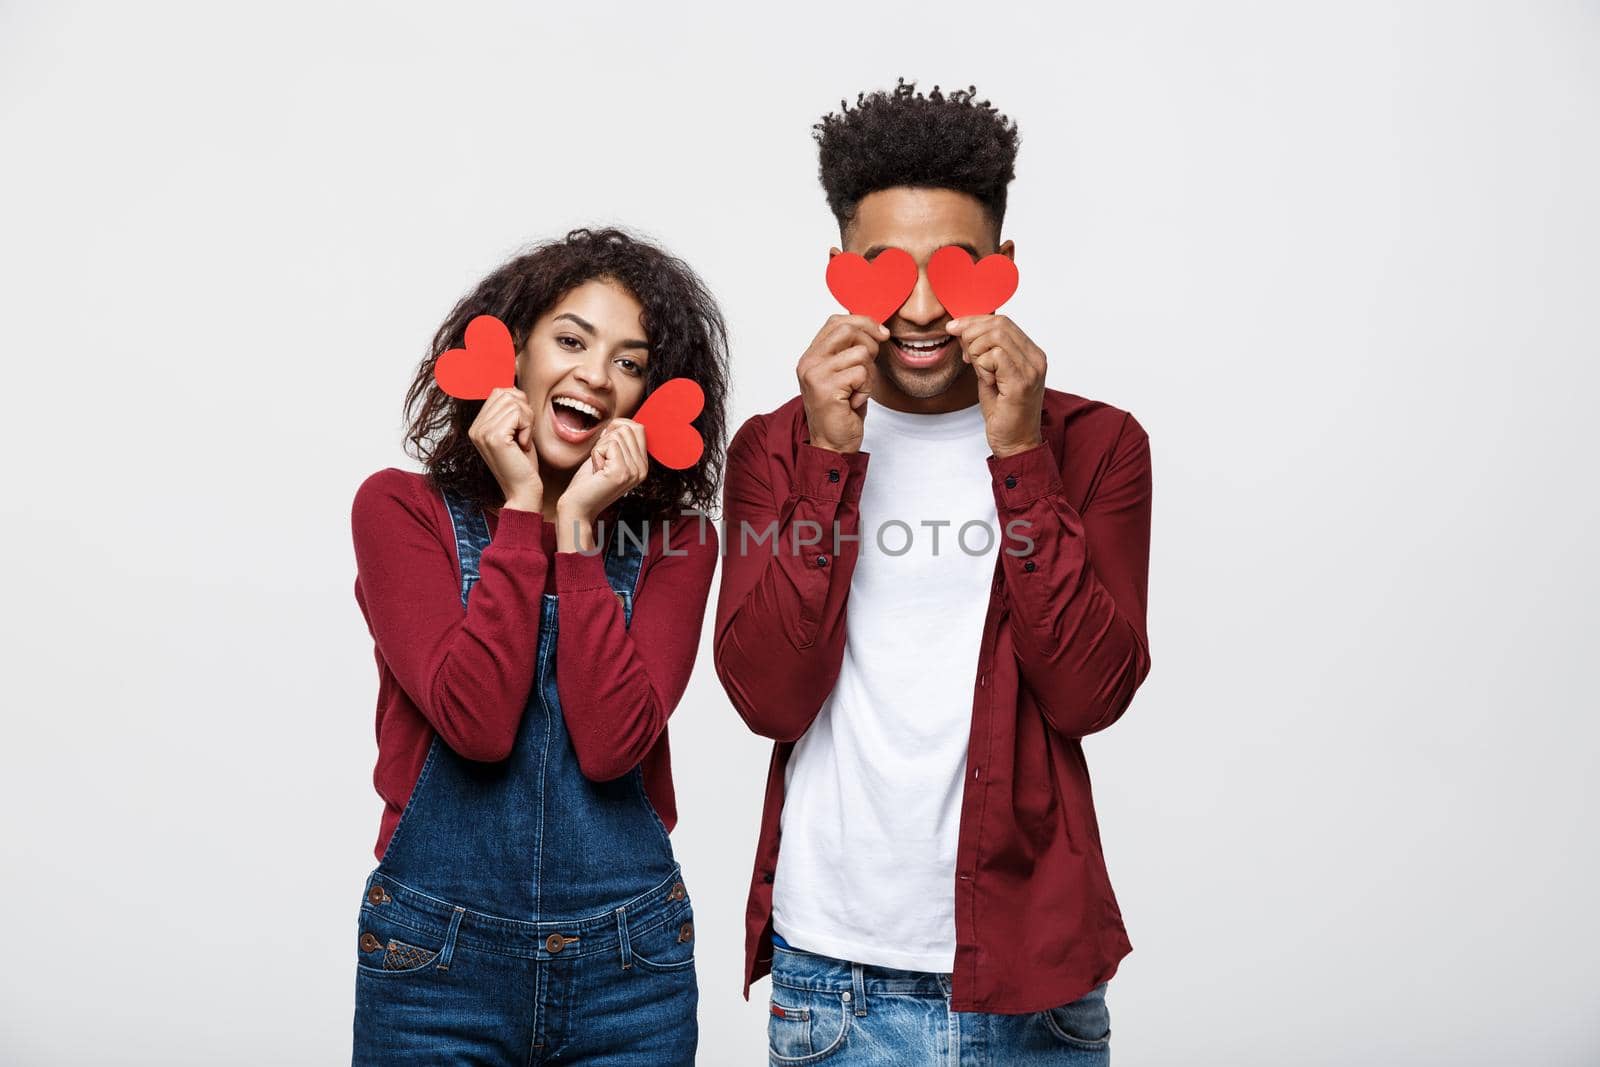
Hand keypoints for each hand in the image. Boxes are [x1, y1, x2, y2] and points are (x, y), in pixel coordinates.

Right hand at [469, 386, 543, 510]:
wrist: (523, 491)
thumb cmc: (523, 464)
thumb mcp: (515, 431)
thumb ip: (510, 410)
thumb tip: (512, 385)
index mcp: (477, 426)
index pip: (499, 392)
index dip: (518, 403)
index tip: (522, 426)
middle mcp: (475, 428)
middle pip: (506, 393)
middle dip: (524, 410)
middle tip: (524, 433)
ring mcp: (481, 432)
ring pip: (514, 401)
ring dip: (528, 420)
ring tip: (523, 440)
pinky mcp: (493, 437)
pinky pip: (518, 413)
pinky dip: (528, 427)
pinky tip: (523, 444)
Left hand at [555, 419, 648, 549]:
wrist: (577, 506)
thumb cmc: (588, 482)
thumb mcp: (607, 457)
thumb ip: (619, 440)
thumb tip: (620, 421)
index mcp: (643, 465)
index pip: (638, 428)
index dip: (617, 428)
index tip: (605, 447)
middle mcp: (643, 469)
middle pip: (628, 428)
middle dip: (607, 439)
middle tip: (601, 461)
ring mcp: (634, 471)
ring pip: (616, 435)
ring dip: (600, 448)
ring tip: (599, 468)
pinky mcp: (622, 472)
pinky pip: (608, 444)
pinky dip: (595, 454)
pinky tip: (596, 471)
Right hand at [797, 313, 888, 453]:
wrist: (832, 444)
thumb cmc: (842, 411)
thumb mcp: (844, 373)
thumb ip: (849, 350)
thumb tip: (874, 328)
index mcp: (811, 356)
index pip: (836, 321)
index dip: (863, 322)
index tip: (880, 333)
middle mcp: (808, 362)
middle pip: (848, 330)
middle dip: (870, 343)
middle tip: (871, 364)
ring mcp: (815, 374)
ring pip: (860, 354)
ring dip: (868, 374)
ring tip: (857, 391)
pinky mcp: (826, 388)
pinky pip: (862, 374)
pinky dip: (866, 388)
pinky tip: (855, 401)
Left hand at [948, 314, 1045, 458]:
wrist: (1015, 443)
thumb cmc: (1003, 412)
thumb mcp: (990, 374)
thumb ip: (984, 352)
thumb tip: (964, 329)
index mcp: (1031, 353)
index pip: (1002, 321)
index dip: (974, 321)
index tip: (955, 328)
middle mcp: (1036, 358)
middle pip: (998, 324)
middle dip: (971, 333)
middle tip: (964, 355)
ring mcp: (1031, 369)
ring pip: (995, 336)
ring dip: (977, 351)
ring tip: (979, 371)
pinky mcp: (1022, 382)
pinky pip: (995, 356)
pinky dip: (982, 366)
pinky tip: (987, 381)